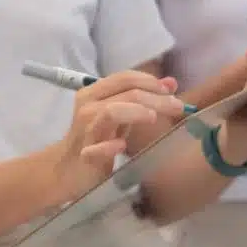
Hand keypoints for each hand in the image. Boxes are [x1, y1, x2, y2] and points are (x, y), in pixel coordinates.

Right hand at [50, 70, 188, 201]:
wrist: (68, 169)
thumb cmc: (98, 138)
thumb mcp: (121, 115)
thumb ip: (142, 99)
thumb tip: (170, 83)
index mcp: (94, 92)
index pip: (124, 78)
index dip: (150, 81)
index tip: (171, 90)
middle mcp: (87, 105)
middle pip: (125, 93)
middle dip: (155, 98)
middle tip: (178, 107)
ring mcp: (85, 129)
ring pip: (112, 112)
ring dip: (136, 112)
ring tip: (153, 118)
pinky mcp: (85, 154)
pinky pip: (96, 148)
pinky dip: (110, 146)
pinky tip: (121, 147)